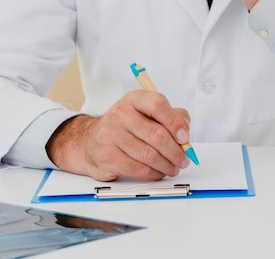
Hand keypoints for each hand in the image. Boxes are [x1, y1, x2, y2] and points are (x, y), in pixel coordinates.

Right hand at [46, 90, 191, 180]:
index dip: (175, 122)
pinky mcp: (107, 157)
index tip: (185, 137)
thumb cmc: (125, 127)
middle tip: (184, 159)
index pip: (157, 104)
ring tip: (173, 168)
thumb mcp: (146, 113)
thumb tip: (184, 131)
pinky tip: (159, 172)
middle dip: (176, 151)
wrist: (89, 141)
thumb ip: (171, 116)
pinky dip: (154, 173)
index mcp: (133, 100)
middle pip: (156, 134)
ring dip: (167, 165)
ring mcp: (111, 135)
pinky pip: (139, 169)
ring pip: (149, 155)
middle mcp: (120, 115)